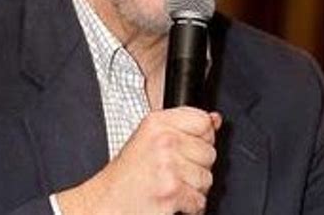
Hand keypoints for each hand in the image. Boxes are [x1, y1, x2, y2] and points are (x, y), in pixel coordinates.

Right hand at [56, 107, 221, 214]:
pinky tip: (172, 198)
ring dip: (193, 187)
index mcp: (157, 122)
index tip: (188, 145)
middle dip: (197, 165)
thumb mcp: (150, 137)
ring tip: (171, 184)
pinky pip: (200, 199)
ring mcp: (168, 166)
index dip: (201, 136)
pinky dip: (190, 205)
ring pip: (207, 177)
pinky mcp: (172, 191)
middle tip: (173, 169)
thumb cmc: (128, 173)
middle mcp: (163, 140)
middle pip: (209, 151)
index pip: (203, 120)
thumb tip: (215, 119)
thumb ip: (183, 125)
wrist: (108, 202)